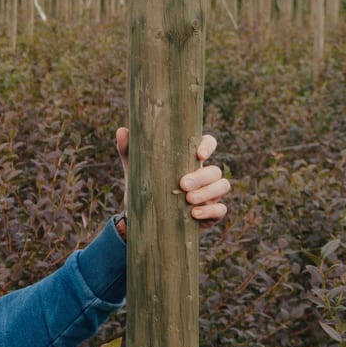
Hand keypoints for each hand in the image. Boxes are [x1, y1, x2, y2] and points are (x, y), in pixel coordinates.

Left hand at [114, 128, 230, 224]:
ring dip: (208, 193)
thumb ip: (128, 150)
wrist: (141, 216)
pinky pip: (221, 210)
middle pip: (215, 170)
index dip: (208, 146)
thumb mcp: (134, 168)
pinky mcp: (211, 212)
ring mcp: (210, 193)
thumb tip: (123, 130)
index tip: (198, 155)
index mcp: (189, 159)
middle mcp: (204, 174)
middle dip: (201, 177)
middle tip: (183, 185)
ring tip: (188, 200)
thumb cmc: (143, 185)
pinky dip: (210, 211)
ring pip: (222, 186)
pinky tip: (194, 214)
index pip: (208, 143)